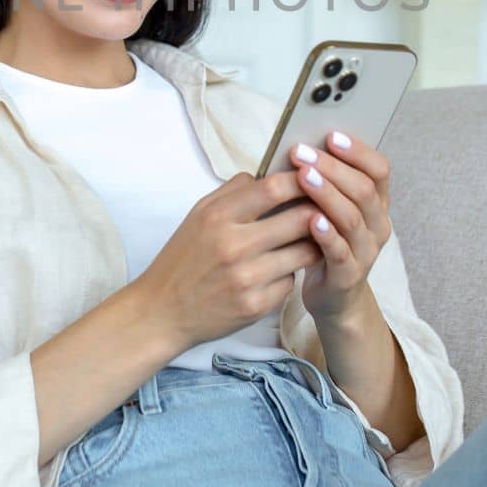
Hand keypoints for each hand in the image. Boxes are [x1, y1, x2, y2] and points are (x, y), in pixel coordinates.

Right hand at [131, 168, 324, 352]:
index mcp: (218, 217)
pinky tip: (278, 270)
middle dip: (318, 211)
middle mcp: (234, 246)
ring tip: (307, 238)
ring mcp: (247, 278)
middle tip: (324, 209)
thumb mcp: (198, 215)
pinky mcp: (257, 306)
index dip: (301, 180)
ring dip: (312, 243)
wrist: (162, 312)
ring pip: (305, 252)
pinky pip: (291, 281)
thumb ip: (233, 192)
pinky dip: (290, 273)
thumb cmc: (183, 260)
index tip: (314, 177)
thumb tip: (271, 173)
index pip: (274, 188)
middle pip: (300, 219)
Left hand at [289, 129, 391, 323]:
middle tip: (302, 152)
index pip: (379, 170)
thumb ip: (324, 182)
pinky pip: (341, 251)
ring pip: (352, 217)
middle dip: (332, 167)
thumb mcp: (329, 209)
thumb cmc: (325, 242)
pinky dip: (327, 234)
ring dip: (327, 193)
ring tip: (303, 176)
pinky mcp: (349, 274)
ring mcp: (366, 251)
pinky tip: (311, 220)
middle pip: (364, 189)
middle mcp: (377, 224)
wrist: (334, 296)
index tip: (331, 134)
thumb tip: (299, 146)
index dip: (358, 151)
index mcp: (377, 203)